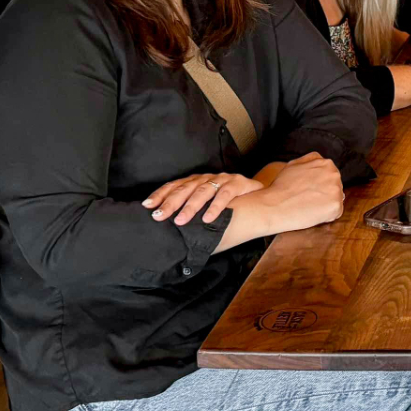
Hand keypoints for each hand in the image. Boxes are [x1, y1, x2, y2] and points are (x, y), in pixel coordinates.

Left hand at [143, 172, 262, 225]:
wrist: (263, 198)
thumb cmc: (230, 207)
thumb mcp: (207, 208)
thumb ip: (192, 216)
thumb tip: (172, 233)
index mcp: (196, 182)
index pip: (174, 186)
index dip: (160, 195)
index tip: (147, 206)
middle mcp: (207, 178)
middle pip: (185, 189)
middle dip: (170, 203)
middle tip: (159, 216)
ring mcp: (223, 180)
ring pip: (203, 191)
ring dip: (191, 206)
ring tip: (181, 220)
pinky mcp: (239, 183)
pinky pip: (225, 195)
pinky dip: (216, 207)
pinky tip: (208, 218)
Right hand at [258, 152, 346, 228]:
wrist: (274, 206)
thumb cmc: (281, 187)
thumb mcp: (295, 164)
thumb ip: (310, 160)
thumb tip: (320, 160)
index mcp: (326, 164)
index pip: (330, 177)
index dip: (318, 186)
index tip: (308, 192)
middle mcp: (334, 175)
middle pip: (334, 188)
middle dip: (324, 195)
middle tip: (307, 200)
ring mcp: (337, 191)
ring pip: (335, 200)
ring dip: (325, 205)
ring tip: (308, 206)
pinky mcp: (336, 207)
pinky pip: (335, 213)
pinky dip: (326, 216)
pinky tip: (312, 213)